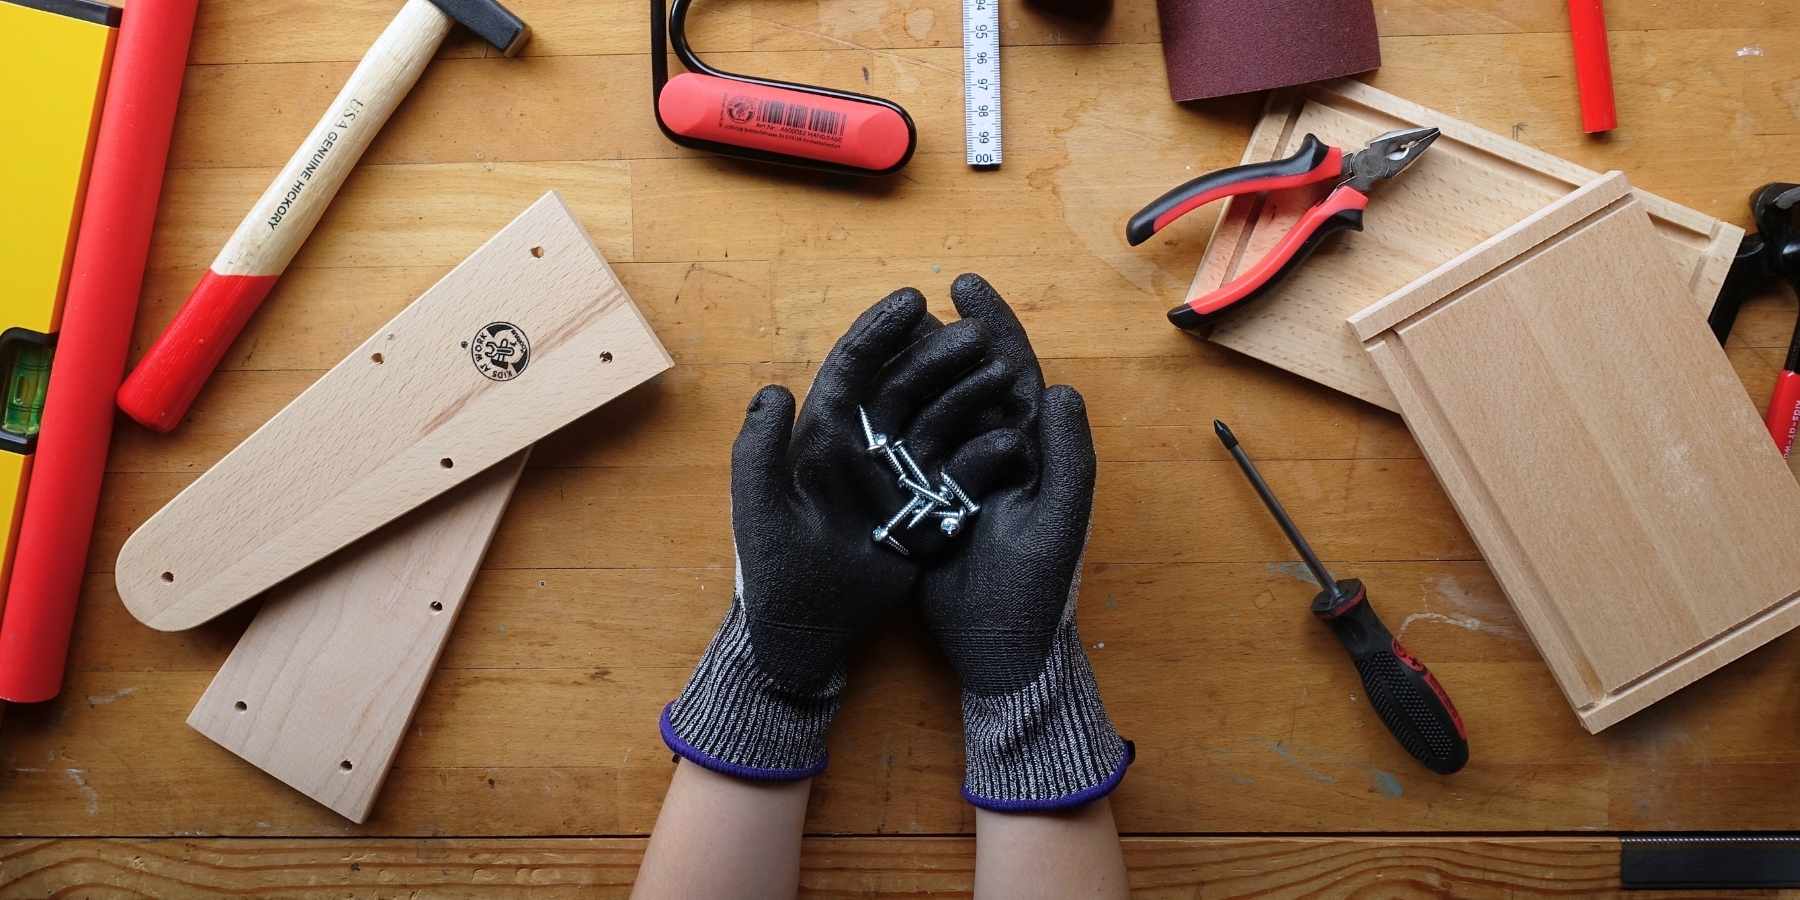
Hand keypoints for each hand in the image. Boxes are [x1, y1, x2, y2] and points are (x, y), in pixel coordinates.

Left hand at [662, 289, 1005, 778]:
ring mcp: (896, 478)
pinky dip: (983, 450)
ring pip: (937, 419)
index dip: (880, 331)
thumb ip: (759, 452)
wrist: (808, 635)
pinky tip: (1011, 436)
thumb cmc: (775, 574)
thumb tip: (775, 391)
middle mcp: (861, 449)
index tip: (914, 298)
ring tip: (1002, 367)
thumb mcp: (761, 512)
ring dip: (968, 391)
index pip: (852, 370)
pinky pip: (958, 470)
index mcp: (820, 438)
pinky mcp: (925, 510)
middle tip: (976, 331)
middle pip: (903, 386)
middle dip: (937, 353)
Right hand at [918, 278, 1131, 810]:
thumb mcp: (1058, 518)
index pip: (1015, 368)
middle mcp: (997, 451)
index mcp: (1034, 446)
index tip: (964, 283)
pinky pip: (904, 446)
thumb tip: (1059, 388)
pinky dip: (885, 416)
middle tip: (906, 302)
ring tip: (878, 336)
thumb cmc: (1037, 586)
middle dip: (940, 334)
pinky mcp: (926, 500)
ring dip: (908, 370)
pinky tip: (856, 394)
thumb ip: (1066, 454)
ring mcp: (958, 473)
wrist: (998, 646)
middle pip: (967, 377)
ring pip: (931, 405)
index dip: (993, 323)